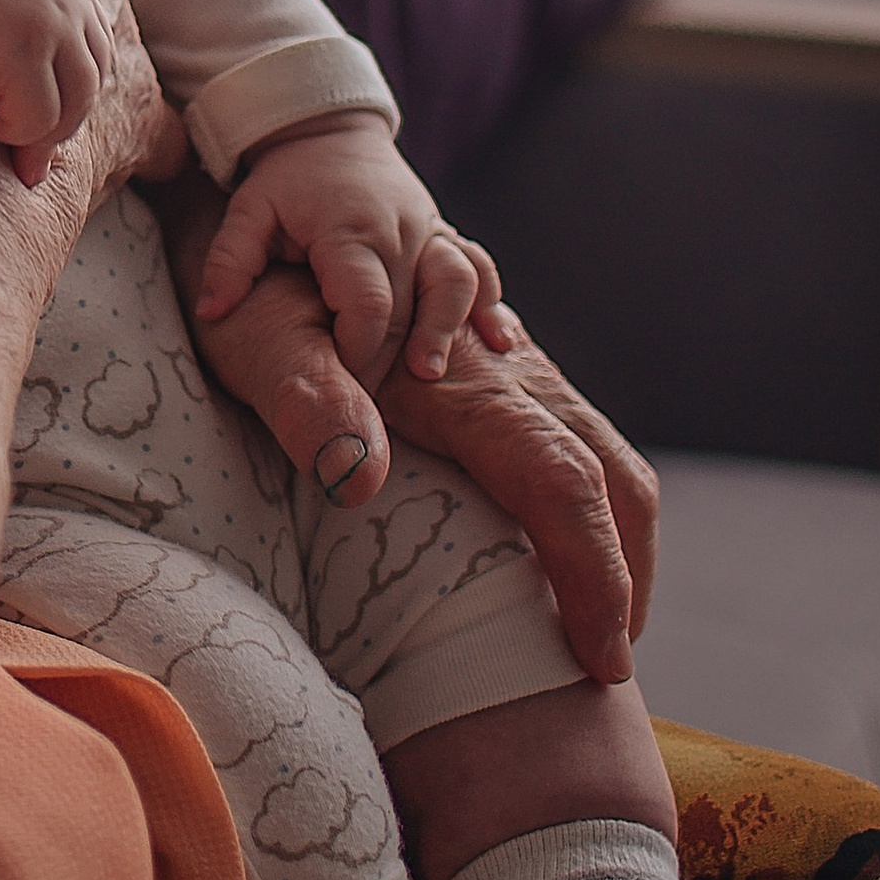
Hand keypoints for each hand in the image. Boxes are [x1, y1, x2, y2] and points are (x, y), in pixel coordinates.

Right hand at [0, 0, 126, 186]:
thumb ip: (58, 54)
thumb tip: (170, 153)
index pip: (99, 58)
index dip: (54, 99)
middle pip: (94, 85)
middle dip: (41, 117)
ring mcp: (46, 0)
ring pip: (71, 107)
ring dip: (16, 124)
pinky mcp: (20, 33)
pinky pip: (36, 120)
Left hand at [166, 177, 655, 682]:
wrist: (261, 212)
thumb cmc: (253, 295)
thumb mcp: (259, 344)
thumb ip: (306, 402)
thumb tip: (358, 477)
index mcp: (463, 377)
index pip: (563, 484)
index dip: (596, 576)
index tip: (601, 663)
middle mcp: (507, 369)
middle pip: (611, 473)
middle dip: (626, 576)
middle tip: (607, 667)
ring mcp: (511, 366)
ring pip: (602, 453)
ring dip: (615, 544)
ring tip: (592, 632)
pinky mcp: (498, 370)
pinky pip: (575, 441)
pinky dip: (590, 510)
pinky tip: (555, 560)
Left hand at [196, 111, 502, 380]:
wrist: (330, 131)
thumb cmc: (285, 179)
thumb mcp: (248, 210)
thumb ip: (230, 260)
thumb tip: (211, 312)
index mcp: (350, 230)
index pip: (367, 303)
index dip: (357, 347)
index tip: (341, 379)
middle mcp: (399, 231)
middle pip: (410, 306)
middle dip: (393, 359)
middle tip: (374, 407)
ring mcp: (428, 232)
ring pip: (456, 283)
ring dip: (451, 330)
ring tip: (433, 374)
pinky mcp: (443, 236)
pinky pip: (479, 268)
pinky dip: (491, 304)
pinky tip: (501, 343)